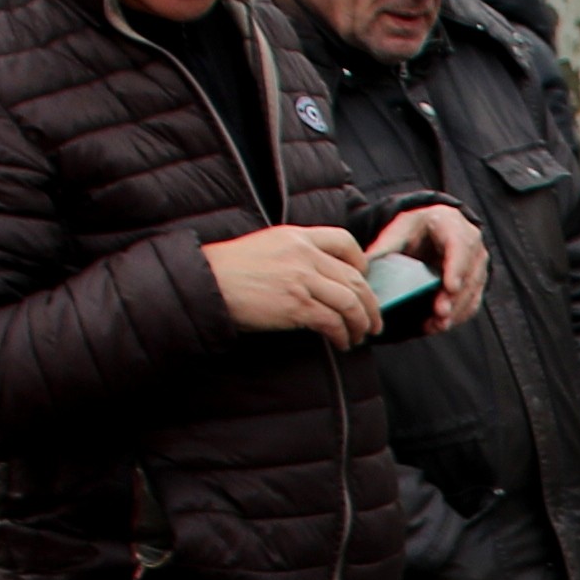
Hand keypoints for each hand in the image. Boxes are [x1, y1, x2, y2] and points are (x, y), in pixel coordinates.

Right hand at [206, 222, 379, 344]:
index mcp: (297, 236)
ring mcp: (301, 279)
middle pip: (354, 278)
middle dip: (370, 304)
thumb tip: (321, 279)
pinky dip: (343, 336)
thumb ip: (295, 254)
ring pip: (350, 302)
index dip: (361, 263)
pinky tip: (342, 344)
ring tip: (360, 337)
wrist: (205, 283)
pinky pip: (333, 322)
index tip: (363, 281)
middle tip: (374, 322)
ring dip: (361, 323)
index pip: (344, 241)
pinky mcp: (296, 305)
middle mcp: (304, 254)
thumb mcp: (266, 247)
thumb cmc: (229, 270)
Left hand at [374, 203, 488, 334]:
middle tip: (440, 313)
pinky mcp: (476, 283)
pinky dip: (456, 317)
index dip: (457, 268)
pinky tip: (437, 325)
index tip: (450, 287)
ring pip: (472, 292)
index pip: (460, 246)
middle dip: (454, 298)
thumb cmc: (417, 228)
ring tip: (435, 325)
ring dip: (455, 312)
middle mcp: (472, 245)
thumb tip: (363, 267)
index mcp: (452, 224)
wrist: (435, 228)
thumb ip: (385, 246)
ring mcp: (477, 265)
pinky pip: (471, 303)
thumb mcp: (399, 229)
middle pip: (469, 275)